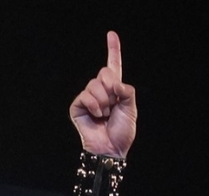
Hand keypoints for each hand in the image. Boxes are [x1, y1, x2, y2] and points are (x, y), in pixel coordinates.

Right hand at [70, 31, 136, 159]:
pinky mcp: (77, 106)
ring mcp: (88, 98)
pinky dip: (94, 105)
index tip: (111, 34)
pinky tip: (97, 115)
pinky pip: (85, 95)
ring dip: (104, 101)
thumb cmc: (122, 133)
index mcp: (115, 90)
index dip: (113, 50)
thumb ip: (127, 91)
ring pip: (95, 85)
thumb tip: (115, 82)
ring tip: (105, 115)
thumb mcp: (131, 110)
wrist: (111, 149)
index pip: (113, 66)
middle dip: (111, 88)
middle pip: (104, 73)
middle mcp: (100, 91)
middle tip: (113, 105)